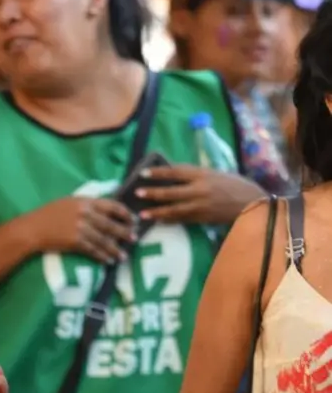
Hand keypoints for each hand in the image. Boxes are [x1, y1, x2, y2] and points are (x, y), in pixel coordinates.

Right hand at [25, 196, 135, 262]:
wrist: (32, 229)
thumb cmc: (48, 214)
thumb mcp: (68, 203)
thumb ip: (86, 205)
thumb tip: (105, 210)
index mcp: (84, 202)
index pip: (112, 206)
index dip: (125, 213)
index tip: (132, 220)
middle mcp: (85, 214)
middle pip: (111, 224)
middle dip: (124, 232)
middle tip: (134, 238)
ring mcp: (81, 228)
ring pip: (104, 240)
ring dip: (116, 249)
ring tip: (123, 256)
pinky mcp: (75, 242)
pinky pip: (94, 250)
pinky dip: (102, 256)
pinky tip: (108, 260)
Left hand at [135, 165, 264, 223]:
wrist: (253, 203)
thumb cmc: (234, 185)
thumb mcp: (215, 174)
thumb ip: (195, 175)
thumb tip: (173, 174)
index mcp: (203, 174)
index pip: (176, 171)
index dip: (158, 173)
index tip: (143, 173)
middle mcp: (201, 189)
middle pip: (172, 192)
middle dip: (153, 193)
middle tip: (137, 193)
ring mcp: (202, 205)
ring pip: (175, 209)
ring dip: (157, 212)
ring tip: (142, 214)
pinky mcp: (204, 218)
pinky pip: (183, 219)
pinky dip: (170, 220)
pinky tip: (159, 220)